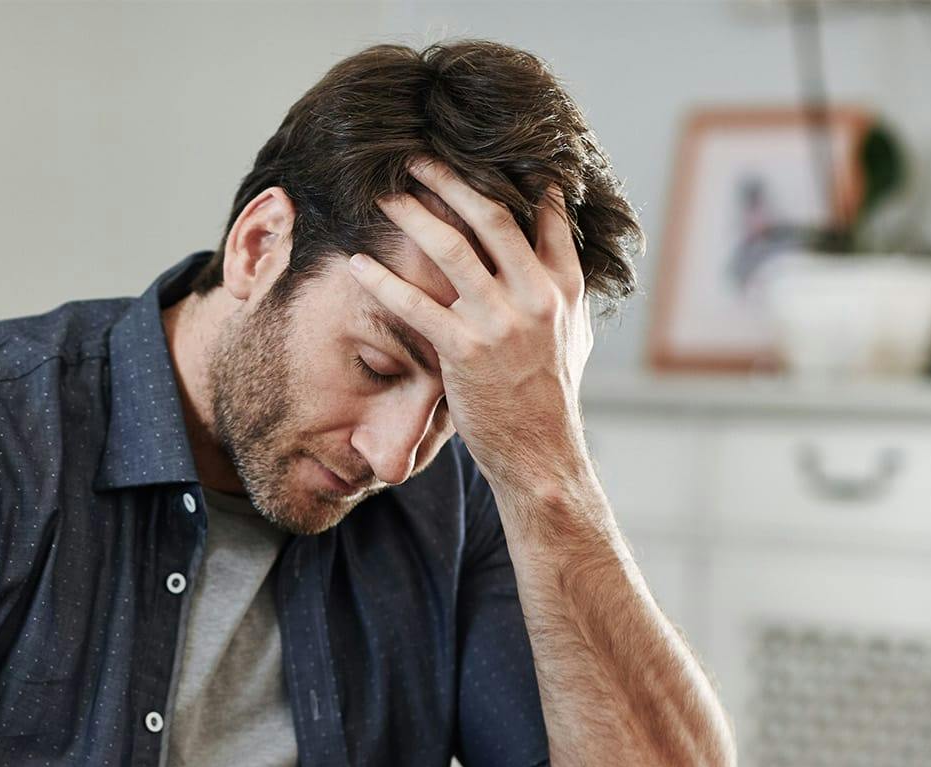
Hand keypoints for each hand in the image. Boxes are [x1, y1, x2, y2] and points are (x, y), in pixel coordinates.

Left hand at [348, 159, 594, 491]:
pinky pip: (415, 304)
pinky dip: (382, 280)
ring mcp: (501, 321)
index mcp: (564, 286)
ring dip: (412, 215)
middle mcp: (536, 294)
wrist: (540, 452)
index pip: (544, 214)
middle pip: (490, 215)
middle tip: (417, 159)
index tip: (483, 151)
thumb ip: (563, 291)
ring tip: (384, 196)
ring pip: (451, 248)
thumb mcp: (573, 336)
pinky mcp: (465, 350)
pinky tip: (357, 264)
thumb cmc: (550, 397)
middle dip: (450, 181)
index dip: (513, 177)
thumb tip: (558, 252)